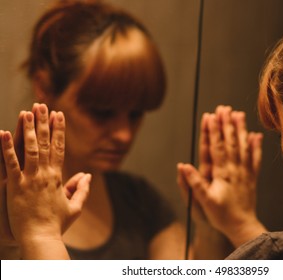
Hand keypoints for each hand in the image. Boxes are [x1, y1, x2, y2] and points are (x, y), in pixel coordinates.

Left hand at [0, 104, 89, 258]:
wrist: (41, 238)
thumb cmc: (57, 224)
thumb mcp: (74, 207)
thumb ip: (82, 189)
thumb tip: (88, 175)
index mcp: (58, 177)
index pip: (59, 148)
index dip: (58, 131)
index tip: (59, 116)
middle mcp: (45, 174)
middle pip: (45, 143)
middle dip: (44, 123)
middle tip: (42, 105)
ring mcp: (30, 178)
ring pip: (29, 149)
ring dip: (27, 129)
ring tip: (26, 112)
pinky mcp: (15, 185)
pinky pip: (10, 163)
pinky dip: (6, 148)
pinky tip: (2, 133)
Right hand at [177, 106, 264, 246]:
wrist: (242, 226)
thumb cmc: (221, 215)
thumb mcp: (204, 201)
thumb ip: (194, 183)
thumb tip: (183, 166)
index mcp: (222, 174)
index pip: (216, 147)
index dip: (213, 131)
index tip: (211, 116)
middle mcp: (234, 169)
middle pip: (230, 142)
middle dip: (226, 124)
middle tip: (224, 108)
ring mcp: (245, 172)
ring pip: (243, 147)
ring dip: (241, 130)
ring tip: (239, 114)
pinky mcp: (252, 177)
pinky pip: (255, 158)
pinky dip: (256, 146)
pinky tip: (256, 135)